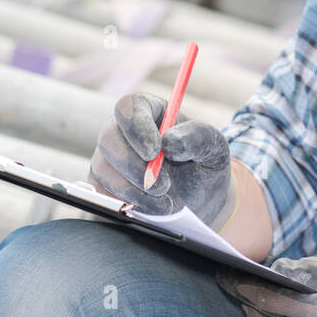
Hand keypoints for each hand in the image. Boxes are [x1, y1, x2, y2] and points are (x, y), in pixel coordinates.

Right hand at [87, 92, 237, 231]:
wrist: (201, 200)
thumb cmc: (204, 164)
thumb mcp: (213, 146)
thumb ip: (197, 137)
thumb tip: (169, 142)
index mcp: (148, 111)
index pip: (128, 107)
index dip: (137, 127)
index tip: (155, 151)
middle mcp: (122, 131)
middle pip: (108, 138)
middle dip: (134, 166)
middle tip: (162, 185)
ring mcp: (109, 159)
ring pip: (103, 169)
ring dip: (134, 190)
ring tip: (166, 201)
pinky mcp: (103, 186)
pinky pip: (102, 195)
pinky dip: (127, 205)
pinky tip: (153, 209)